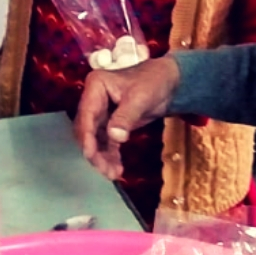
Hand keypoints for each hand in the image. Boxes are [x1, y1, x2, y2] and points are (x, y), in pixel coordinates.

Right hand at [74, 57, 180, 179]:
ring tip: (112, 174)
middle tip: (105, 170)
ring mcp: (101, 112)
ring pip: (95, 139)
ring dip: (102, 157)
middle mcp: (94, 99)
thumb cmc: (154, 82)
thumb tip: (115, 137)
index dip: (87, 136)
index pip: (86, 114)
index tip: (90, 154)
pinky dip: (110, 155)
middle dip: (94, 151)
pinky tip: (117, 168)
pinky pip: (107, 142)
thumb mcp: (141, 98)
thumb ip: (126, 117)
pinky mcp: (111, 123)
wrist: (169, 81)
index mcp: (96, 86)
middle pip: (87, 130)